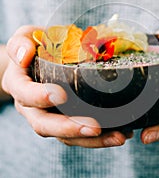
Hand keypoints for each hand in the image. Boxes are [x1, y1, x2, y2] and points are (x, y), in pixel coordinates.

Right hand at [2, 25, 132, 147]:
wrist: (40, 60)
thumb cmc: (36, 46)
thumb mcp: (26, 37)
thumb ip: (22, 42)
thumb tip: (24, 53)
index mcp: (19, 84)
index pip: (24, 94)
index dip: (39, 97)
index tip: (60, 95)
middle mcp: (30, 107)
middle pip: (44, 125)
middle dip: (69, 128)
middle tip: (95, 127)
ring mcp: (48, 118)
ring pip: (65, 137)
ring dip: (91, 140)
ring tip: (117, 137)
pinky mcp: (65, 123)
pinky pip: (79, 136)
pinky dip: (100, 138)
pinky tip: (121, 133)